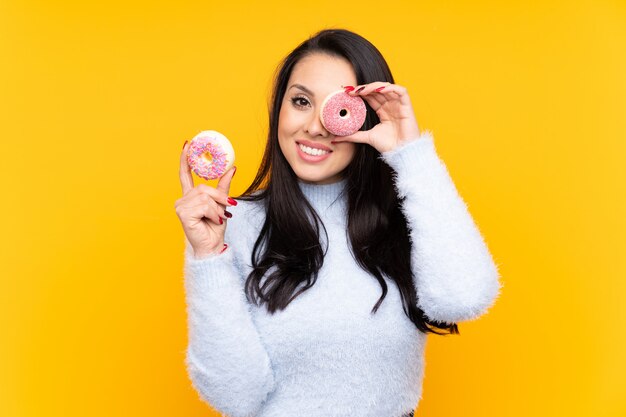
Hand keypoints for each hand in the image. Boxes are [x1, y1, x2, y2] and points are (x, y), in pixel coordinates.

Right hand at [174, 142, 236, 257]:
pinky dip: (213, 213)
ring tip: (217, 218)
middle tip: (227, 208)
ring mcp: (181, 206)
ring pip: (205, 197)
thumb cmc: (215, 228)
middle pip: (203, 187)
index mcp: (190, 196)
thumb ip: (223, 187)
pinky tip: (212, 221)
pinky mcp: (183, 213)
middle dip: (218, 197)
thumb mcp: (222, 203)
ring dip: (217, 208)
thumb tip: (232, 168)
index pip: (185, 174)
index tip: (187, 144)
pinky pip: (204, 205)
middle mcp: (183, 200)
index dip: (185, 159)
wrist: (212, 246)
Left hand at [332, 82, 420, 152]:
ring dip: (374, 86)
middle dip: (364, 88)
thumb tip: (335, 139)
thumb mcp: (366, 137)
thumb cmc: (389, 146)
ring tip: (362, 90)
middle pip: (377, 90)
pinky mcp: (407, 106)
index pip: (370, 96)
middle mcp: (390, 105)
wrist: (402, 153)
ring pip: (387, 87)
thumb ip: (352, 136)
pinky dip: (391, 87)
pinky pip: (401, 91)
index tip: (347, 93)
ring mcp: (399, 105)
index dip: (360, 92)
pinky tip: (379, 90)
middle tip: (351, 90)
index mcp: (382, 111)